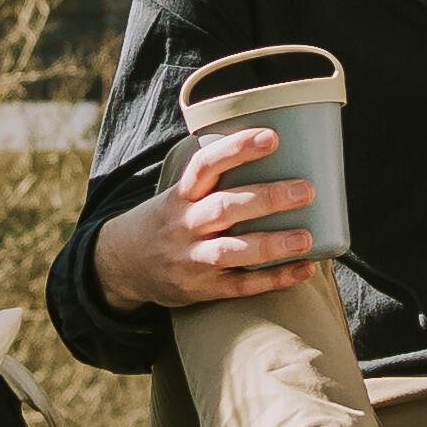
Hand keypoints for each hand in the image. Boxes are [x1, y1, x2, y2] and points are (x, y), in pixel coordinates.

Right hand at [97, 118, 326, 310]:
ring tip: (306, 238)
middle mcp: (183, 226)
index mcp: (179, 196)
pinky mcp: (201, 290)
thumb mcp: (178, 196)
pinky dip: (275, 279)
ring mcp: (191, 260)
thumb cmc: (166, 222)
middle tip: (306, 190)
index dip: (236, 149)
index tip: (272, 137)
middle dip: (266, 198)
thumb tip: (278, 156)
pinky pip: (240, 286)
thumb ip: (214, 181)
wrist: (121, 266)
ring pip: (230, 251)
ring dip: (270, 244)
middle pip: (224, 208)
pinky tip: (305, 268)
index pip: (205, 165)